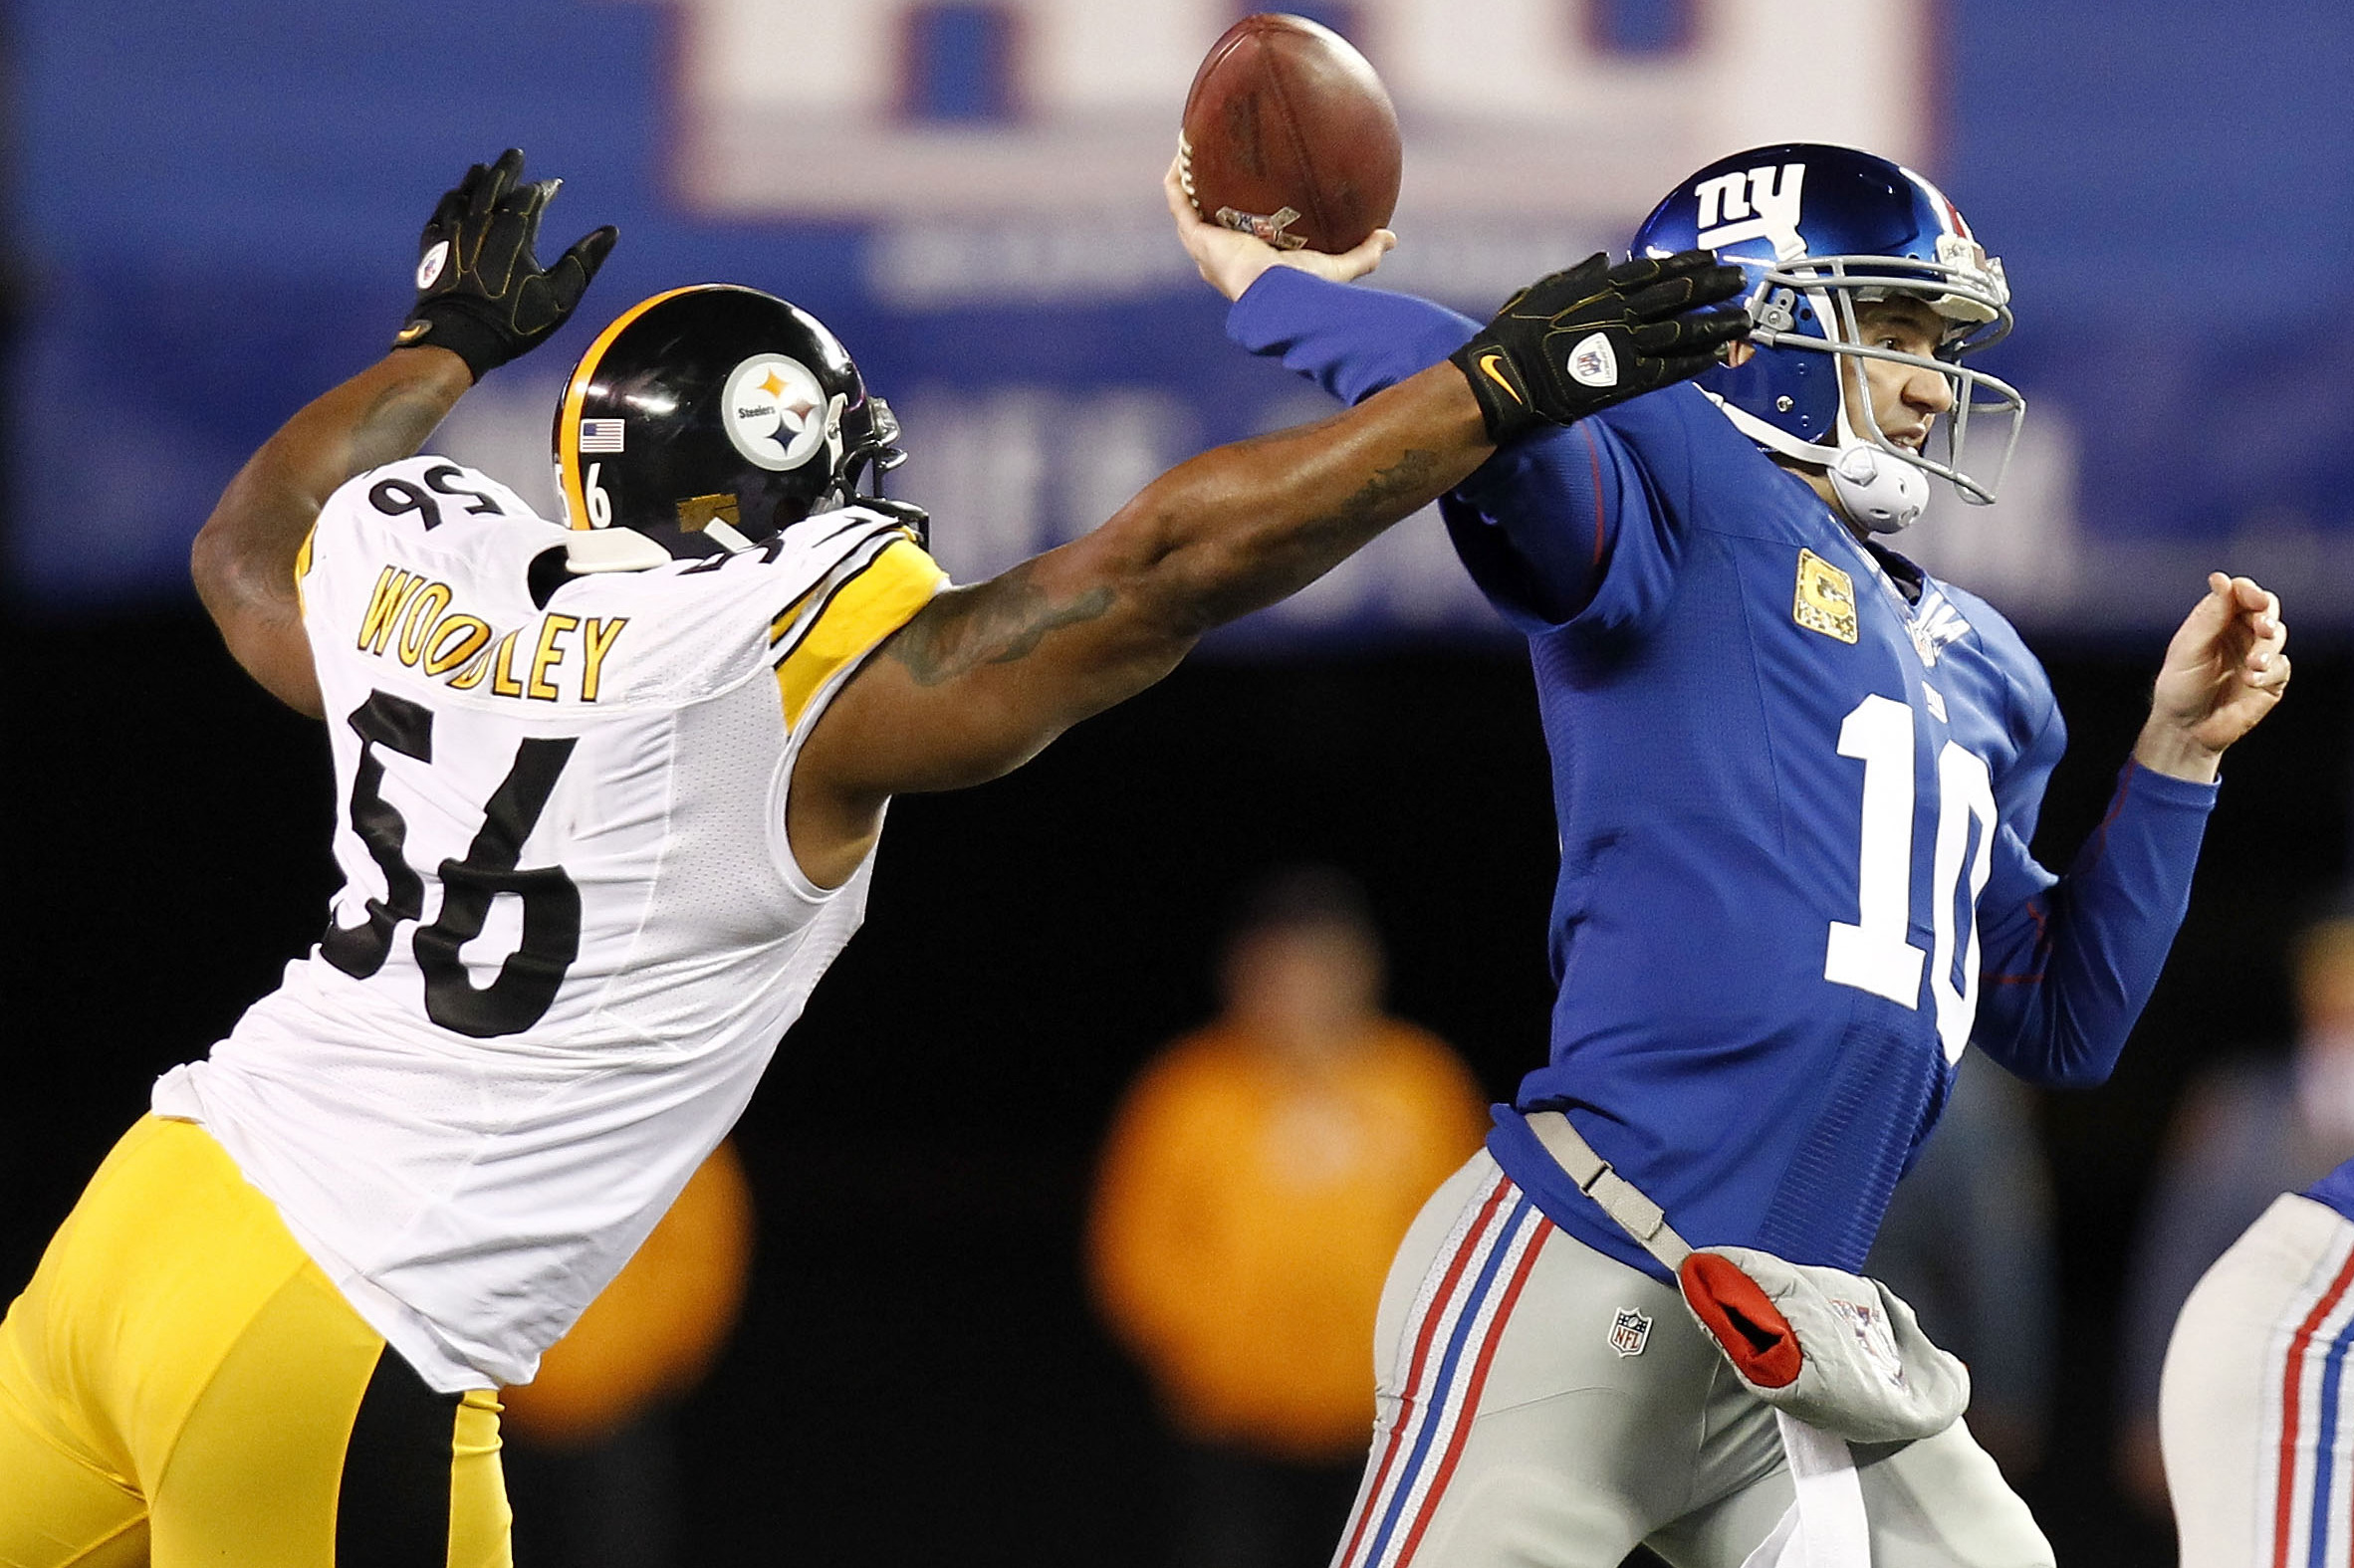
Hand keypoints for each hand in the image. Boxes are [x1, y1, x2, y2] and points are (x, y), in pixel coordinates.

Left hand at [391, 148, 617, 379]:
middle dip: (506, 168)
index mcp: (515, 232)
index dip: (543, 189)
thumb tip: (610, 231)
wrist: (459, 338)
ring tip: (482, 168)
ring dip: (475, 179)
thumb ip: (584, 260)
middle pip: (493, 185)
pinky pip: (440, 214)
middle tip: (514, 154)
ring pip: (464, 195)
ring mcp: (453, 234)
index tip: (553, 185)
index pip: (530, 198)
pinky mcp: (433, 248)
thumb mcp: (560, 297)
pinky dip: (449, 202)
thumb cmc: (514, 321)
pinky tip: (453, 198)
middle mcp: (482, 224)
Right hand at [1163, 154, 1393, 301]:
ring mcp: (1205, 246)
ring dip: (1187, 176)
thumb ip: (1363, 253)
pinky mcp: (1197, 237)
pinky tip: (1183, 146)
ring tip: (1191, 145)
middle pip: (1208, 217)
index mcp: (1248, 263)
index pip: (1238, 236)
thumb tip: (1390, 237)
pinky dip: (1178, 174)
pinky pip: (1178, 198)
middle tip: (1216, 159)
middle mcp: (1221, 255)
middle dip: (1207, 190)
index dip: (1237, 212)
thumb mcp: (1339, 267)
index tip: (1247, 187)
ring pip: (1187, 205)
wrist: (1277, 295)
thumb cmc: (1305, 288)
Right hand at [1447, 251, 1748, 443]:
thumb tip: (1602, 260)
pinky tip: (1719, 356)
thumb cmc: (1513, 336)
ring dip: (1715, 323)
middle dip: (1712, 286)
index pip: (1653, 270)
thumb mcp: (1540, 291)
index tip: (1709, 257)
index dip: (1685, 263)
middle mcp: (1620, 311)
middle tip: (1739, 280)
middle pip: (1678, 294)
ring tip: (1741, 319)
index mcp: (1599, 288)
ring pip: (1684, 329)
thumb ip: (1576, 275)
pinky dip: (1696, 362)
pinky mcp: (1627, 379)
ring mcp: (1626, 344)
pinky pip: (1671, 369)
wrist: (1508, 378)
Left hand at [2134, 572, 2288, 781]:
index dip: (2250, 591)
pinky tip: (2252, 680)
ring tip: (2251, 665)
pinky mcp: (2271, 679)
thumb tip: (2221, 578)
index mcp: (2217, 619)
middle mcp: (2240, 633)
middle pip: (2266, 609)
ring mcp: (2257, 654)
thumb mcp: (2189, 649)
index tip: (2253, 598)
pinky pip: (2282, 666)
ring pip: (2278, 636)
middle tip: (2262, 628)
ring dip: (2267, 648)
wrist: (2187, 729)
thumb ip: (2210, 616)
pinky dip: (2270, 671)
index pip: (2241, 593)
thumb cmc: (2180, 687)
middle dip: (2267, 616)